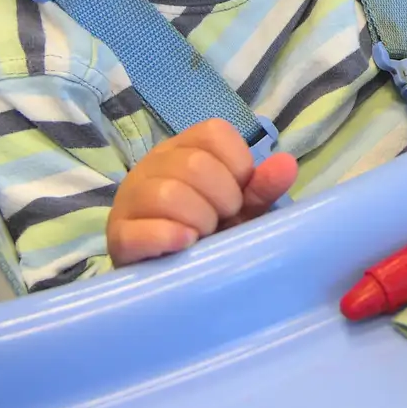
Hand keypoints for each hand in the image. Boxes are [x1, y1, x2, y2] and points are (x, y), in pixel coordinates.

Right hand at [106, 118, 297, 266]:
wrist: (166, 275)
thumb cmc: (206, 232)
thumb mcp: (239, 209)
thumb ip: (262, 188)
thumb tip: (287, 164)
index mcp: (184, 149)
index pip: (214, 132)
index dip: (238, 166)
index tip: (239, 195)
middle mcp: (153, 164)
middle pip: (195, 164)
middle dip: (222, 199)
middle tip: (221, 221)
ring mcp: (130, 198)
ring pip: (168, 194)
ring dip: (198, 220)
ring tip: (201, 236)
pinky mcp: (118, 236)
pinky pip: (139, 230)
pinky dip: (169, 238)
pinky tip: (185, 245)